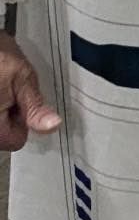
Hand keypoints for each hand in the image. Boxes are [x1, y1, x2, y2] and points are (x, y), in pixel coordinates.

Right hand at [0, 33, 59, 153]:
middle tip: (9, 88)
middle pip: (3, 133)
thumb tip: (53, 126)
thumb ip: (35, 107)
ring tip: (1, 83)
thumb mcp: (22, 78)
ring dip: (2, 106)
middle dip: (10, 113)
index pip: (17, 141)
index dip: (24, 119)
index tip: (22, 99)